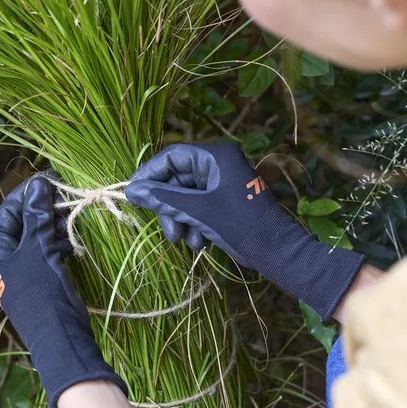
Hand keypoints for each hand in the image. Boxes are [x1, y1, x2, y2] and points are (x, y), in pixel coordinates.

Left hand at [0, 173, 125, 407]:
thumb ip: (36, 214)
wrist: (59, 334)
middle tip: (65, 195)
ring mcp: (22, 271)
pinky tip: (73, 239)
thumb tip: (38, 184)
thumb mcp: (37, 247)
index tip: (49, 179)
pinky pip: (47, 252)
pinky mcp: (40, 280)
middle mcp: (3, 261)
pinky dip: (59, 243)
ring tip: (72, 215)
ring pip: (37, 238)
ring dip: (54, 225)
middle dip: (44, 210)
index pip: (6, 212)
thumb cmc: (41, 290)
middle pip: (22, 224)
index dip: (27, 194)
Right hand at [125, 142, 365, 320]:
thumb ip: (163, 198)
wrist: (275, 251)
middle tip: (167, 229)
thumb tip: (131, 191)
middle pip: (177, 179)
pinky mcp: (225, 203)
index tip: (133, 193)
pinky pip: (198, 208)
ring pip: (185, 197)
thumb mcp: (197, 210)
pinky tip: (200, 242)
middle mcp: (219, 165)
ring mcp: (222, 184)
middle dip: (169, 206)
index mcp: (216, 156)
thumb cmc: (239, 224)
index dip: (150, 174)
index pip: (172, 156)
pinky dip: (194, 224)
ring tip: (184, 239)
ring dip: (180, 219)